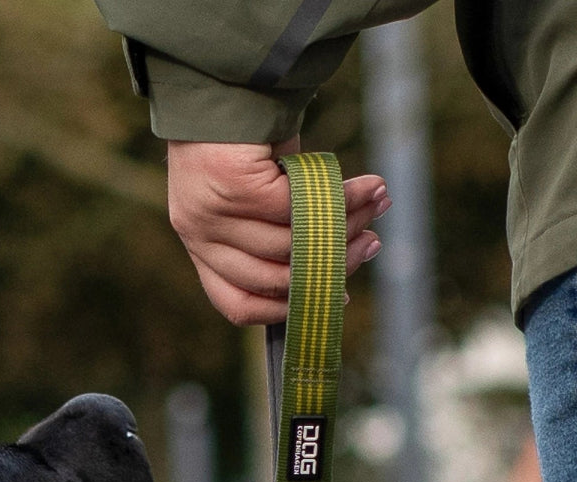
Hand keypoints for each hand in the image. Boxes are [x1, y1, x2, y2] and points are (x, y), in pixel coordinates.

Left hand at [167, 140, 389, 325]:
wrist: (224, 75)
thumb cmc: (244, 136)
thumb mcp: (258, 196)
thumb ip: (282, 233)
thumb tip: (338, 263)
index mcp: (201, 246)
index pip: (237, 303)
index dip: (287, 311)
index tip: (333, 297)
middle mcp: (199, 235)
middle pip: (275, 278)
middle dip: (333, 264)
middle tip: (372, 244)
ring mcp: (212, 213)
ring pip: (292, 244)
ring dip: (345, 226)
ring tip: (377, 204)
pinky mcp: (232, 187)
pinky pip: (300, 209)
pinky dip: (342, 200)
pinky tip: (369, 187)